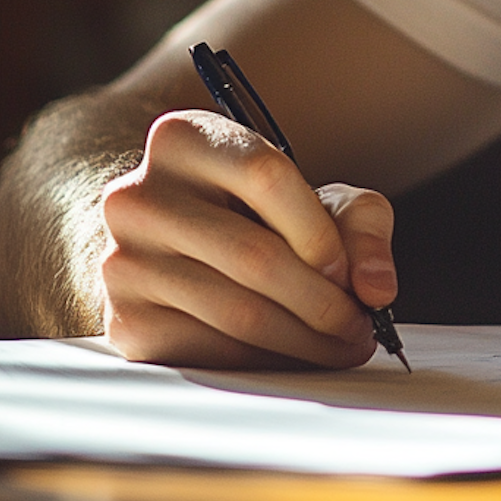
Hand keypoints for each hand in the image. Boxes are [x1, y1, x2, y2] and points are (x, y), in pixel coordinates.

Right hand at [99, 110, 396, 368]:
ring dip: (305, 340)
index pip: (264, 175)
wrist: (162, 241)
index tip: (349, 272)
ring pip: (236, 311)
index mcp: (185, 139)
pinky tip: (296, 357)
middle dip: (324, 302)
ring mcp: (123, 261)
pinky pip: (211, 351)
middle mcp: (139, 196)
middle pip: (254, 254)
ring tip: (342, 346)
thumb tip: (377, 287)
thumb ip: (361, 224)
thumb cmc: (250, 211)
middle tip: (362, 328)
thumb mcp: (313, 193)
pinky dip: (266, 362)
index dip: (318, 231)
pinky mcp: (124, 322)